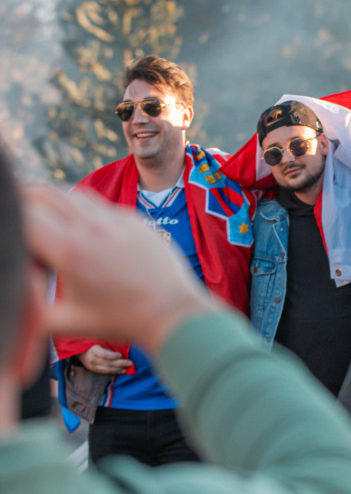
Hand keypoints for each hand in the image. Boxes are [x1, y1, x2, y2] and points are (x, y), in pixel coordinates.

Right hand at [22, 185, 213, 354]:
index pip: (24, 216)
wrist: (172, 311)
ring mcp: (118, 218)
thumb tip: (14, 286)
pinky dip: (81, 210)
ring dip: (52, 201)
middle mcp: (94, 226)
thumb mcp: (63, 321)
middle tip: (14, 214)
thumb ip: (28, 306)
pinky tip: (80, 232)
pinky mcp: (136, 219)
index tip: (12, 238)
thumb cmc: (118, 320)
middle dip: (24, 200)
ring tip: (44, 221)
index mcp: (71, 249)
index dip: (10, 223)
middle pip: (45, 192)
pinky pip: (100, 205)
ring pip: (73, 193)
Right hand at [77, 345, 133, 373]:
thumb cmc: (93, 343)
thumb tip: (122, 344)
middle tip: (130, 363)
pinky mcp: (93, 370)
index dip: (112, 355)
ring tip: (127, 368)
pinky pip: (105, 372)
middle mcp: (92, 359)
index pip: (103, 354)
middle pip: (107, 363)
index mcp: (93, 350)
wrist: (80, 351)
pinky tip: (122, 371)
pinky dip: (114, 372)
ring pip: (107, 369)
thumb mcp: (98, 340)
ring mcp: (92, 366)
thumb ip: (108, 343)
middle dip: (120, 363)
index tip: (120, 354)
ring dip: (118, 369)